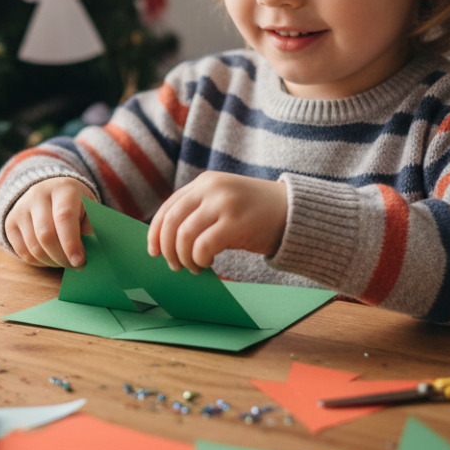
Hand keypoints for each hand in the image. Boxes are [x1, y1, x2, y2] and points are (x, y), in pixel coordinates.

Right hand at [4, 178, 95, 268]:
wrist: (51, 192)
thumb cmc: (77, 205)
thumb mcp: (91, 210)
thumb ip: (92, 228)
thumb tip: (92, 251)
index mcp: (63, 188)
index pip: (64, 217)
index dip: (71, 242)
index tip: (80, 261)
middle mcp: (38, 195)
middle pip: (46, 235)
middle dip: (62, 257)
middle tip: (76, 266)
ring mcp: (21, 208)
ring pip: (34, 247)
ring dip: (52, 261)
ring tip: (65, 261)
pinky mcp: (10, 222)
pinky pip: (22, 252)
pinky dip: (39, 262)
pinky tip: (51, 257)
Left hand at [147, 171, 287, 273]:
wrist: (296, 213)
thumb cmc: (257, 214)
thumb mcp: (225, 201)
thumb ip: (200, 211)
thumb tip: (168, 239)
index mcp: (205, 182)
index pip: (169, 207)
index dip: (156, 232)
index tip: (154, 251)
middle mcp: (211, 189)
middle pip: (171, 222)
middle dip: (167, 248)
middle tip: (174, 265)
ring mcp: (224, 204)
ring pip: (184, 236)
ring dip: (183, 257)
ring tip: (194, 267)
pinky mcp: (236, 223)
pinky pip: (203, 246)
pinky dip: (199, 259)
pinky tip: (207, 264)